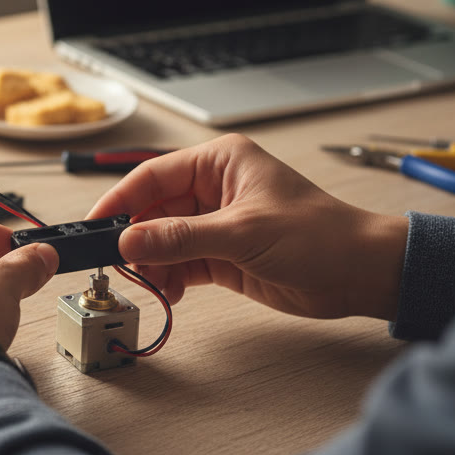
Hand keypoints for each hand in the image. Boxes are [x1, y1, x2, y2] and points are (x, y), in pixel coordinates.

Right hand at [86, 135, 407, 319]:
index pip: (152, 176)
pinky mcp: (222, 256)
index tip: (96, 226)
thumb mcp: (243, 233)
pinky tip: (169, 291)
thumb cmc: (320, 236)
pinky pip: (179, 264)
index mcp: (220, 163)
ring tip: (150, 283)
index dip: (120, 201)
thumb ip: (181, 238)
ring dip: (152, 263)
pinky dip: (169, 279)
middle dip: (136, 238)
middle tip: (118, 263)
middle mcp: (214, 189)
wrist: (359, 274)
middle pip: (153, 210)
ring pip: (163, 241)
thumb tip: (130, 239)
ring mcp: (217, 224)